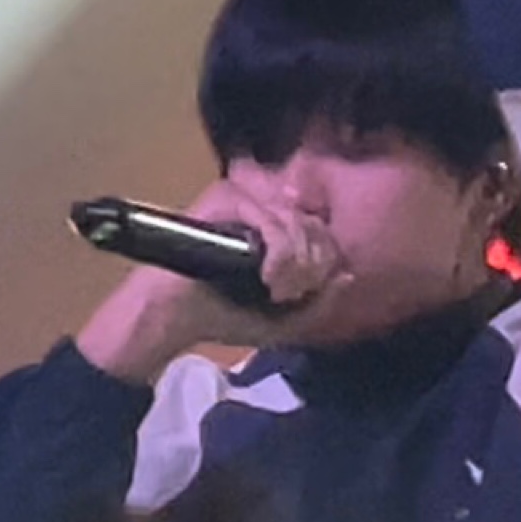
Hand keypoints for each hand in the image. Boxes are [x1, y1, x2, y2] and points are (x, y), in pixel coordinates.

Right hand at [75, 178, 348, 382]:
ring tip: (278, 292)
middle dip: (313, 266)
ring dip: (297, 264)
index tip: (303, 295)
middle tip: (291, 295)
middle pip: (316, 224)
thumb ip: (320, 304)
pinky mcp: (224, 200)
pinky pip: (270, 219)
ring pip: (297, 221)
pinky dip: (279, 252)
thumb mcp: (283, 321)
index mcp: (277, 228)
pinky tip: (269, 279)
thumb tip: (348, 275)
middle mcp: (263, 206)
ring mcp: (243, 200)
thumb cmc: (221, 315)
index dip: (324, 264)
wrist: (172, 318)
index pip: (323, 231)